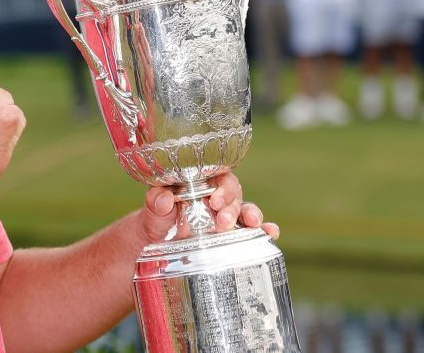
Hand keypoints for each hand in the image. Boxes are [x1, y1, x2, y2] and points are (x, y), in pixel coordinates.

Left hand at [137, 172, 279, 245]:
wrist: (154, 247)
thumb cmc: (155, 221)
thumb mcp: (152, 211)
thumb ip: (156, 202)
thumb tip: (164, 198)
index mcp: (199, 183)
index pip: (217, 175)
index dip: (220, 186)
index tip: (214, 201)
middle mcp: (216, 198)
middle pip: (233, 194)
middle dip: (232, 206)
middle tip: (222, 221)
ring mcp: (226, 216)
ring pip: (245, 210)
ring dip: (252, 215)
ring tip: (253, 224)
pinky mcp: (232, 235)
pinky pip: (252, 230)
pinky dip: (265, 230)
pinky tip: (271, 233)